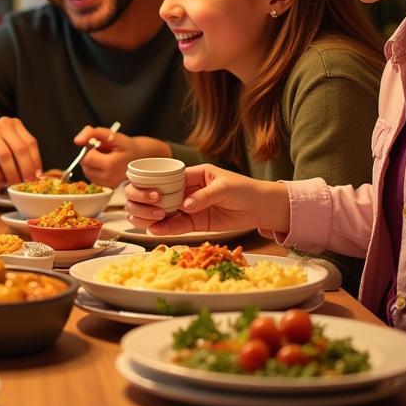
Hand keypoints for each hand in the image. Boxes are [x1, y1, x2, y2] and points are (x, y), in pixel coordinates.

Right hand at [0, 117, 41, 185]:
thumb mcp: (7, 144)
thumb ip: (20, 155)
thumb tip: (36, 176)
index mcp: (14, 123)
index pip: (30, 143)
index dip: (35, 161)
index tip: (36, 177)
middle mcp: (1, 124)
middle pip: (19, 149)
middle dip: (24, 169)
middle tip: (24, 183)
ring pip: (5, 155)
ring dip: (10, 174)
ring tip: (11, 184)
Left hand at [73, 126, 168, 187]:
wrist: (142, 156)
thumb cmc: (128, 146)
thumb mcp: (111, 134)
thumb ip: (92, 133)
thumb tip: (77, 140)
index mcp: (110, 165)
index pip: (87, 158)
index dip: (89, 149)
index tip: (99, 146)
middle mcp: (109, 178)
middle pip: (85, 166)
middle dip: (90, 157)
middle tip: (102, 151)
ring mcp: (109, 184)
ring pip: (88, 173)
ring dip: (92, 164)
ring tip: (104, 158)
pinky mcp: (109, 187)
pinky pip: (93, 178)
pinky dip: (95, 171)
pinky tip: (105, 165)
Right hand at [125, 163, 288, 235]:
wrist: (261, 208)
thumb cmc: (244, 189)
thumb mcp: (225, 187)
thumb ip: (205, 195)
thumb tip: (185, 206)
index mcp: (190, 174)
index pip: (163, 177)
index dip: (152, 185)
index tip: (153, 195)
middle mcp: (184, 190)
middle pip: (154, 194)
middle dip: (145, 201)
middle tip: (153, 210)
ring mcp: (187, 207)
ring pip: (160, 211)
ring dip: (150, 216)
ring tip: (150, 223)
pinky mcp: (193, 223)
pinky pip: (175, 226)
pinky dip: (164, 229)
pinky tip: (155, 231)